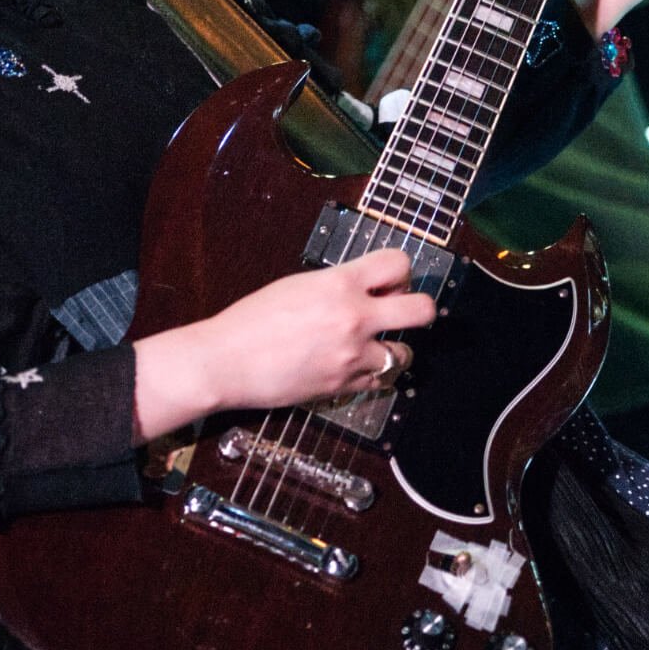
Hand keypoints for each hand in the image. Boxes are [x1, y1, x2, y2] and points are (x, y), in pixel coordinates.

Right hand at [132, 249, 436, 443]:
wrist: (227, 361)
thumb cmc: (252, 321)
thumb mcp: (298, 286)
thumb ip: (337, 285)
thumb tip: (367, 289)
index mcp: (339, 283)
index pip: (398, 263)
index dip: (399, 271)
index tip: (391, 280)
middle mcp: (354, 317)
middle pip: (421, 309)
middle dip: (418, 309)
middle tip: (403, 313)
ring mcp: (352, 355)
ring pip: (405, 353)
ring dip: (394, 349)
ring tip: (374, 346)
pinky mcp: (344, 385)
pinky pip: (379, 381)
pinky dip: (373, 374)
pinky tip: (356, 367)